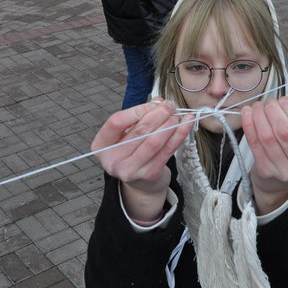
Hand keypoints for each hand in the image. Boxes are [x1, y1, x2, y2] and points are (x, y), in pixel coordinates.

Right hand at [91, 99, 191, 218]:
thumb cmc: (133, 153)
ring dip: (169, 124)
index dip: (136, 110)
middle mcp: (112, 159)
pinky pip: (167, 150)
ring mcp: (130, 170)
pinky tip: (186, 124)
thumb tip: (158, 102)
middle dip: (158, 114)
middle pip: (138, 131)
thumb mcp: (127, 135)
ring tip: (177, 115)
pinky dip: (179, 135)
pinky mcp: (149, 174)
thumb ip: (138, 118)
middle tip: (169, 105)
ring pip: (154, 141)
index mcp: (101, 145)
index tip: (152, 104)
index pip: (116, 122)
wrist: (141, 184)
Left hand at [241, 97, 287, 213]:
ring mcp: (283, 171)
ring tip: (257, 107)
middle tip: (268, 102)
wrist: (278, 183)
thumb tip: (280, 102)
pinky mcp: (265, 171)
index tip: (284, 101)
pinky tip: (247, 114)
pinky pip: (254, 144)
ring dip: (259, 116)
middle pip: (286, 133)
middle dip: (274, 112)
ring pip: (268, 137)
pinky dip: (249, 125)